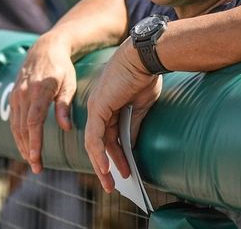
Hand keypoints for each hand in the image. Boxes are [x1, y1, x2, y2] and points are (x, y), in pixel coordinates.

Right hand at [10, 34, 76, 172]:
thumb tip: (66, 127)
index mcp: (39, 90)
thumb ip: (65, 105)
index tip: (36, 157)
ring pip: (15, 126)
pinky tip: (25, 145)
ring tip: (31, 161)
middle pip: (22, 127)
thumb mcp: (69, 83)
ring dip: (22, 145)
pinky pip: (13, 119)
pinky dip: (17, 135)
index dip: (34, 141)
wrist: (44, 49)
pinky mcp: (12, 96)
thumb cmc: (62, 67)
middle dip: (28, 149)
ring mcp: (16, 95)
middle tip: (37, 168)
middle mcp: (23, 93)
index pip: (33, 121)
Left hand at [84, 39, 161, 192]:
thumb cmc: (145, 75)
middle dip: (107, 165)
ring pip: (94, 144)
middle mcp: (98, 106)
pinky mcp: (98, 108)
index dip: (116, 153)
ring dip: (102, 165)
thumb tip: (131, 144)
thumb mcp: (140, 105)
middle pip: (99, 142)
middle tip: (113, 183)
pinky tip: (106, 168)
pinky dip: (100, 154)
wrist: (145, 57)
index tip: (125, 168)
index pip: (108, 134)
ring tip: (111, 183)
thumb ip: (133, 124)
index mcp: (108, 104)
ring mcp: (96, 107)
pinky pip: (95, 137)